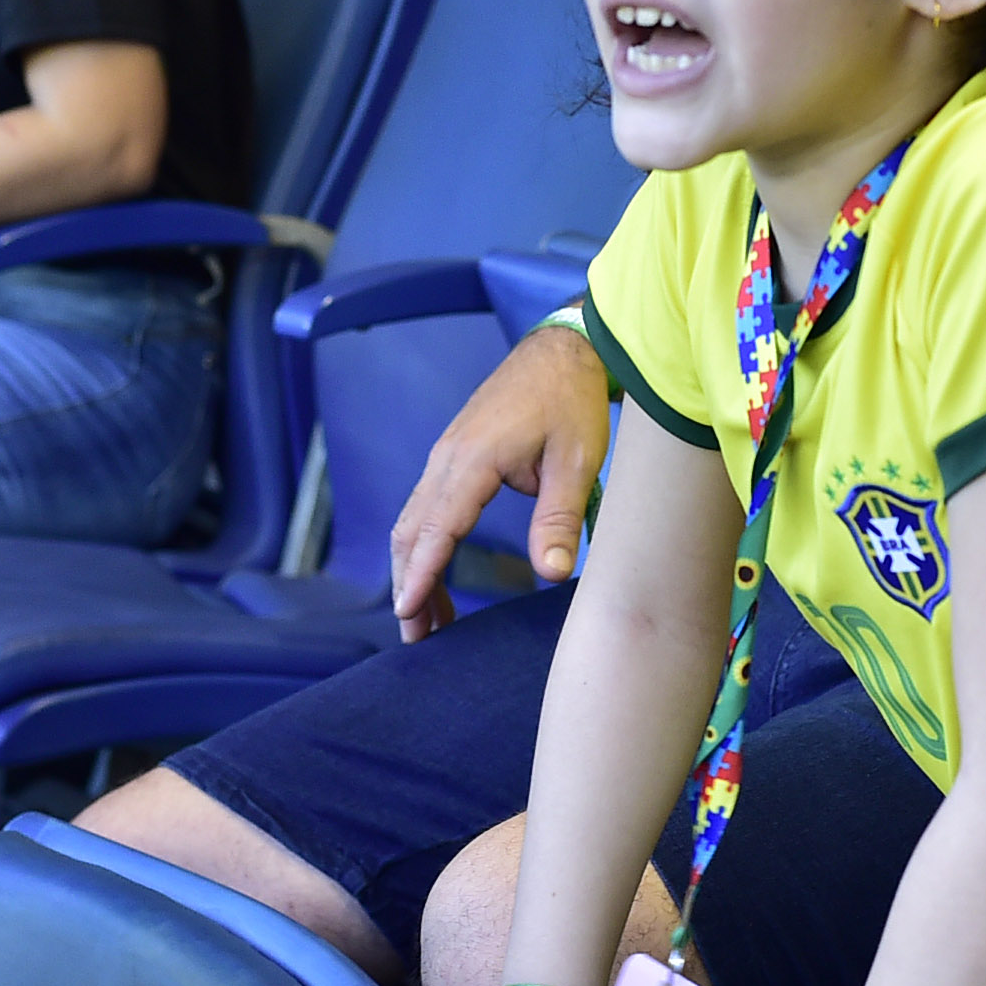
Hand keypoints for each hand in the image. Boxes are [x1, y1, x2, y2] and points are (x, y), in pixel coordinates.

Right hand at [390, 326, 612, 639]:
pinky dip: (424, 545)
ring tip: (426, 620)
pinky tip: (437, 573)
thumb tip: (551, 574)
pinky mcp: (454, 456)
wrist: (564, 348)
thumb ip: (559, 517)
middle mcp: (447, 458)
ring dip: (414, 568)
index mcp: (472, 460)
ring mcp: (445, 455)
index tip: (409, 615)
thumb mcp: (577, 460)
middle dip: (408, 585)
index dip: (422, 575)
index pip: (437, 529)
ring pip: (412, 521)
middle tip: (415, 637)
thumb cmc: (572, 400)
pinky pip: (426, 507)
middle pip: (410, 531)